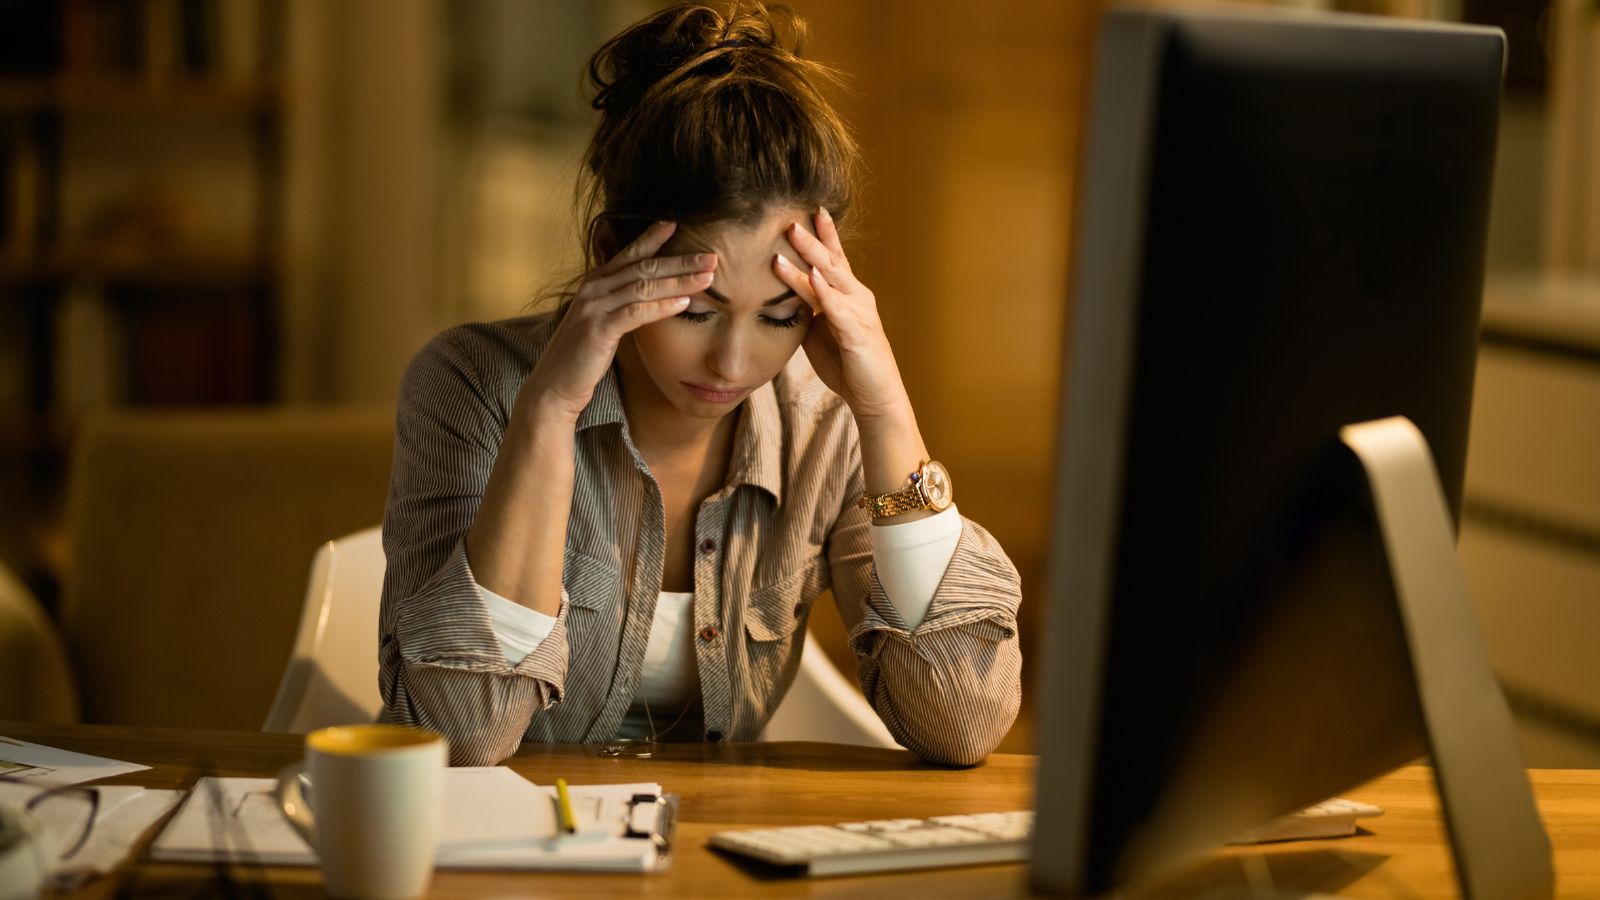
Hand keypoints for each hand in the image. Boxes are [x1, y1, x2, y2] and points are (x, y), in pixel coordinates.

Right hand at [521, 222, 715, 420]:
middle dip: (680, 261)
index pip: (629, 254)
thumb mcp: (603, 322)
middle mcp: (593, 288)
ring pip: (643, 286)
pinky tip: (684, 303)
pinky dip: (662, 306)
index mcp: (595, 283)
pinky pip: (636, 312)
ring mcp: (593, 307)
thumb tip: (651, 296)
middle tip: (711, 256)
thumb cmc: (583, 356)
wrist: (554, 385)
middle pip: (644, 267)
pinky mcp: (597, 329)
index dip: (652, 238)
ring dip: (679, 281)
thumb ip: (622, 304)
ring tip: (708, 277)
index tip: (677, 224)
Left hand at [772, 208, 909, 422]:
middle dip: (811, 237)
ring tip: (792, 236)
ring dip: (811, 256)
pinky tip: (812, 275)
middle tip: (790, 216)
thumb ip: (808, 310)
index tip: (809, 210)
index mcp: (849, 296)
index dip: (823, 234)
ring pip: (832, 278)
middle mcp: (857, 297)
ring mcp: (859, 312)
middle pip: (831, 261)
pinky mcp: (857, 332)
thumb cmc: (847, 364)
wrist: (874, 396)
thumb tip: (783, 297)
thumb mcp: (821, 331)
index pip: (835, 258)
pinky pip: (837, 307)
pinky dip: (824, 290)